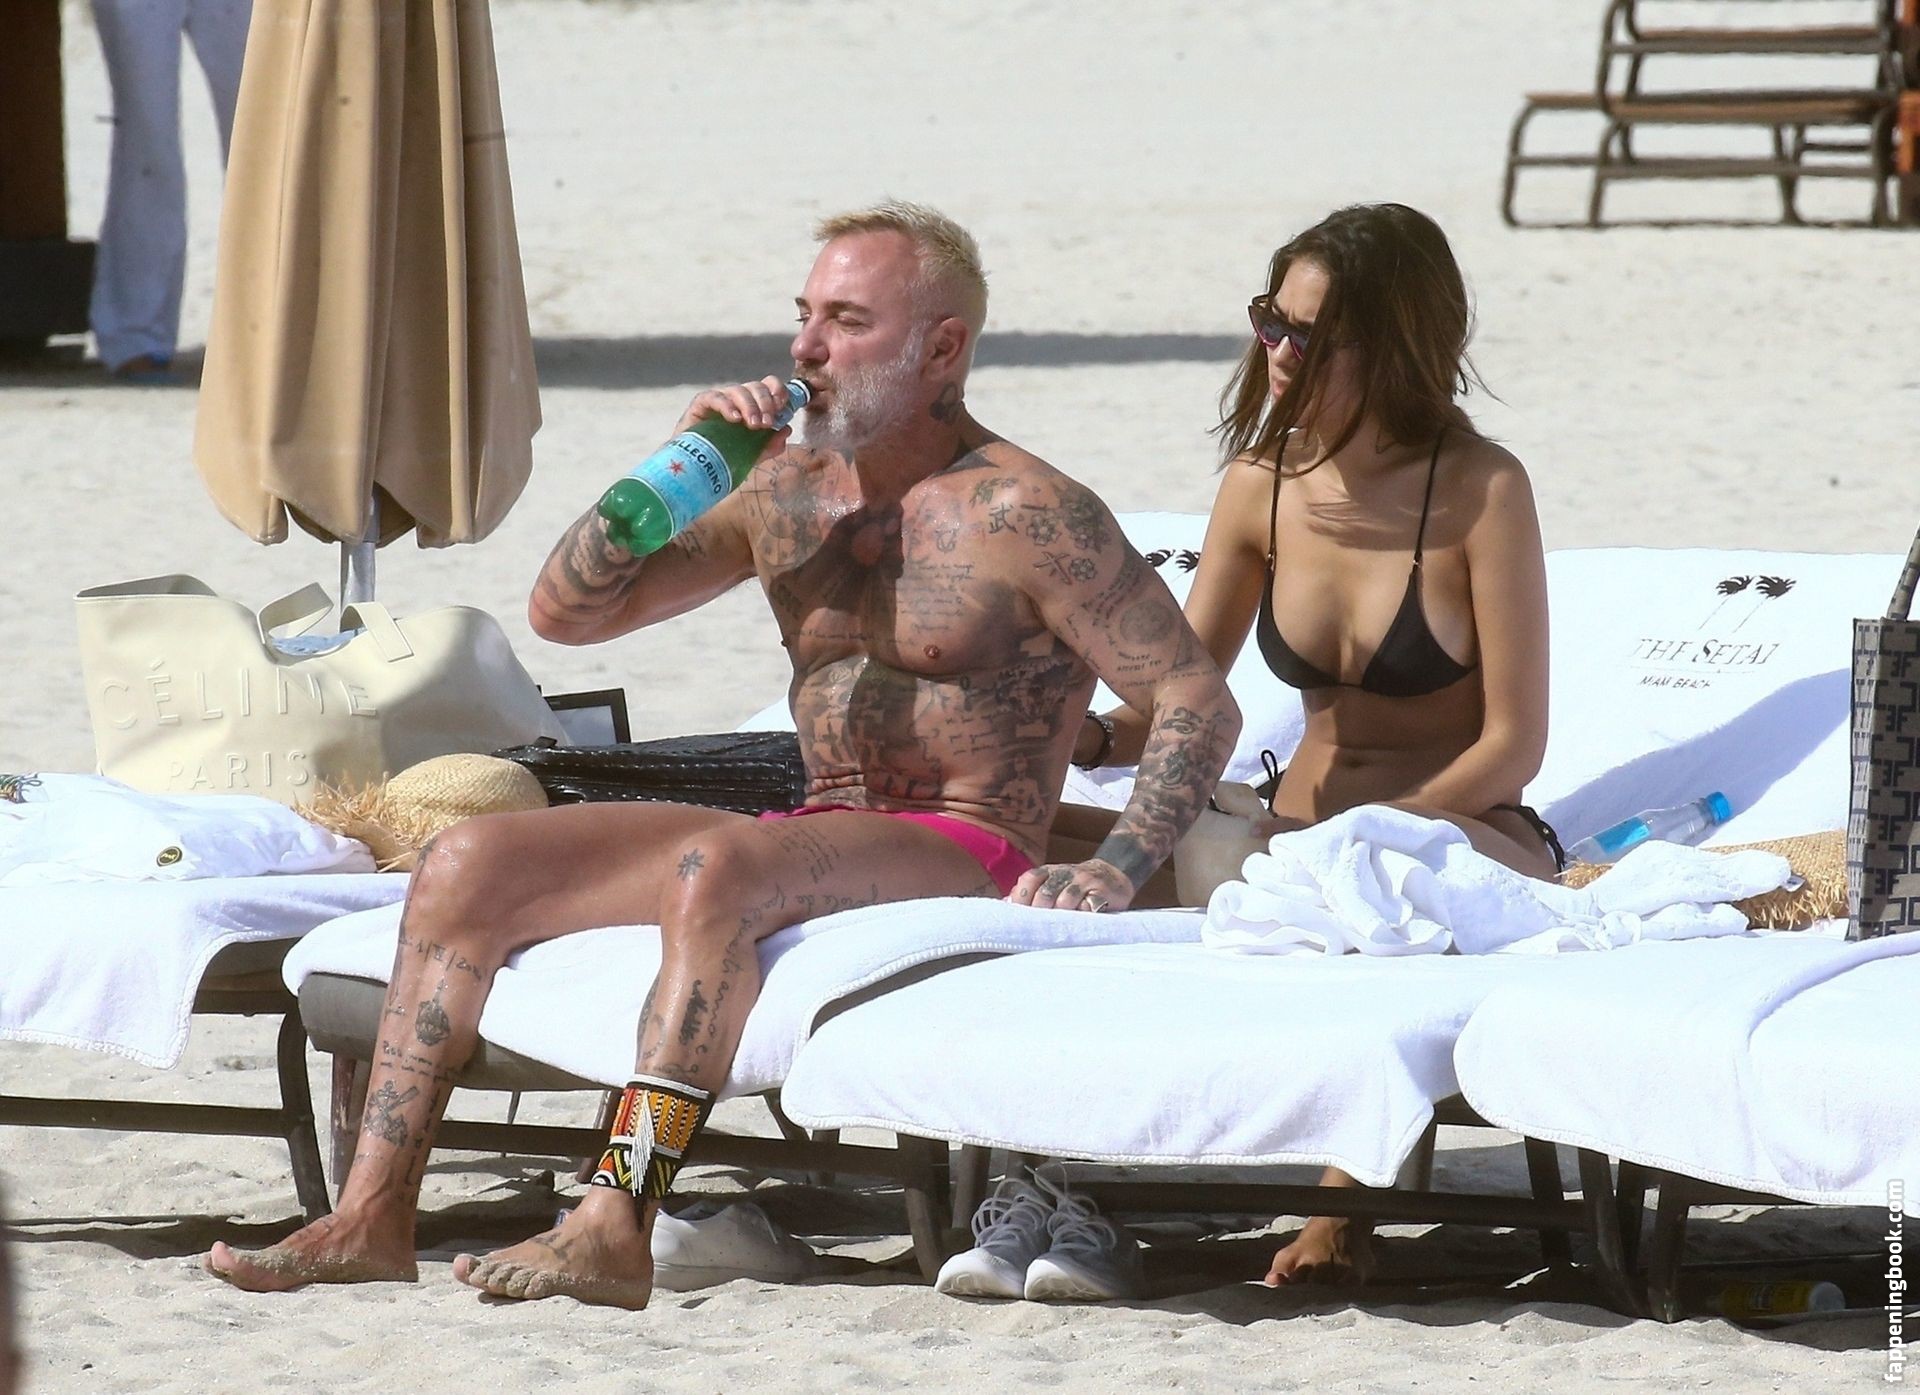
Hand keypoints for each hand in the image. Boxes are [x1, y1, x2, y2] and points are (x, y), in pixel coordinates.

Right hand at [674, 376, 797, 453]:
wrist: (696, 466)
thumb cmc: (726, 456)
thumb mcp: (753, 454)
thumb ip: (771, 445)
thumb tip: (787, 430)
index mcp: (754, 404)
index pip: (769, 386)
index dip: (778, 391)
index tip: (782, 407)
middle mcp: (738, 398)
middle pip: (756, 386)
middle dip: (765, 403)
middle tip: (766, 423)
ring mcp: (720, 399)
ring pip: (738, 390)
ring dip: (749, 406)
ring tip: (753, 425)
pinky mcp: (701, 404)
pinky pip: (715, 397)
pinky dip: (727, 406)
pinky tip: (734, 419)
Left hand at [1008, 858, 1133, 913]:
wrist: (1112, 874)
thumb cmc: (1074, 886)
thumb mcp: (1052, 883)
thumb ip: (1029, 893)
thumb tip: (1004, 905)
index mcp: (1049, 872)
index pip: (1029, 879)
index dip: (1022, 897)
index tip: (1020, 917)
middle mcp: (1065, 873)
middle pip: (1045, 893)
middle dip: (1041, 912)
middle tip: (1040, 928)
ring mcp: (1084, 880)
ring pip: (1066, 900)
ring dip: (1062, 915)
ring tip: (1062, 925)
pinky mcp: (1103, 891)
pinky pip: (1090, 905)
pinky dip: (1084, 915)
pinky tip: (1083, 919)